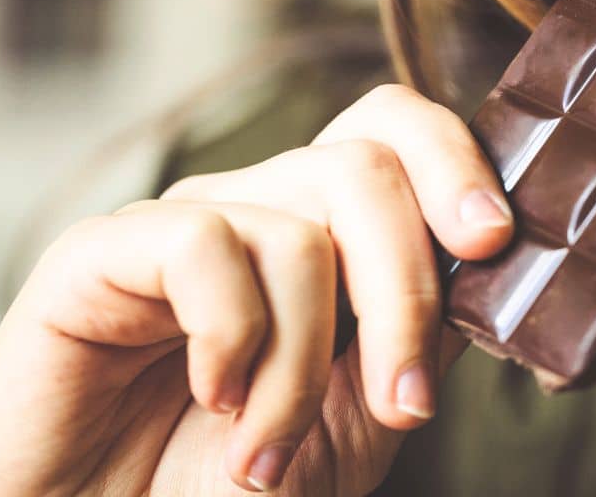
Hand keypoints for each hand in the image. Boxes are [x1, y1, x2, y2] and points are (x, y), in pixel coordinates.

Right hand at [0, 85, 512, 495]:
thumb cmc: (224, 487)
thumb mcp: (355, 419)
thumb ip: (417, 335)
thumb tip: (490, 265)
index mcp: (322, 236)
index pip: (393, 134)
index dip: (454, 164)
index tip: (493, 244)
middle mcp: (257, 212)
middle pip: (364, 165)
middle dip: (406, 289)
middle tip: (405, 400)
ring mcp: (184, 225)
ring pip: (299, 227)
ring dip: (304, 365)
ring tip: (269, 452)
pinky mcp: (102, 250)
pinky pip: (202, 244)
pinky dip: (231, 339)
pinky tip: (212, 398)